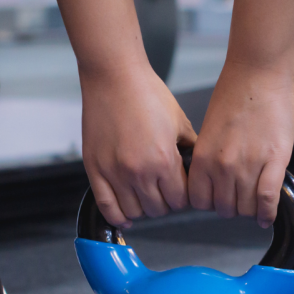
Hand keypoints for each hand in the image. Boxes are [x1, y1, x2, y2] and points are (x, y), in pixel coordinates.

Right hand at [80, 61, 194, 227]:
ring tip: (147, 194)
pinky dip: (118, 216)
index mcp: (164, 160)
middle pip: (158, 209)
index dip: (185, 196)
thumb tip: (199, 166)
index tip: (182, 188)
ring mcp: (114, 173)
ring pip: (134, 212)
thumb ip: (191, 148)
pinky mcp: (94, 170)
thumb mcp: (180, 121)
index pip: (180, 199)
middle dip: (166, 202)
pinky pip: (107, 207)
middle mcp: (139, 172)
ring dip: (144, 207)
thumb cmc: (147, 94)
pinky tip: (127, 215)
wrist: (115, 78)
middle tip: (165, 189)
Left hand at [188, 61, 293, 226]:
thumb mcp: (209, 130)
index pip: (200, 201)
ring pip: (246, 207)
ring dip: (250, 208)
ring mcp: (249, 165)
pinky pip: (267, 199)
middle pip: (224, 208)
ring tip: (255, 200)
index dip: (210, 202)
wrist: (258, 73)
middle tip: (239, 196)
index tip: (218, 198)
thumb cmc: (234, 94)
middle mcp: (222, 166)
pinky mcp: (274, 161)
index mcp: (202, 157)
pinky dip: (267, 212)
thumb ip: (210, 158)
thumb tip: (214, 181)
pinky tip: (266, 216)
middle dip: (232, 205)